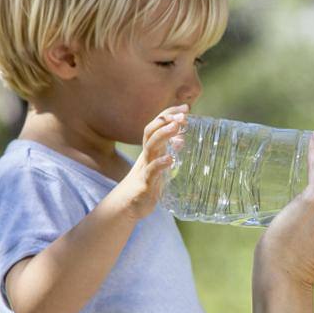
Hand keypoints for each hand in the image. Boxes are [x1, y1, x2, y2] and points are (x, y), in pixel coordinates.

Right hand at [110, 104, 188, 219]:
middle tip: (183, 115)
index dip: (169, 114)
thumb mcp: (160, 164)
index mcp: (151, 149)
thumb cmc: (147, 182)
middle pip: (151, 131)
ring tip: (177, 127)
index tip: (185, 107)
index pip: (157, 125)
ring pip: (150, 147)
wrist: (128, 205)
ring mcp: (145, 168)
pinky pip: (151, 171)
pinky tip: (170, 159)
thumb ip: (170, 150)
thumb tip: (182, 138)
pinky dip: (160, 164)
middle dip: (166, 120)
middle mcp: (147, 155)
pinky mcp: (145, 184)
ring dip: (163, 135)